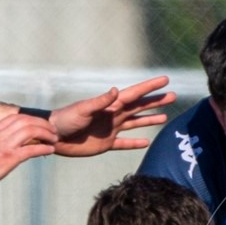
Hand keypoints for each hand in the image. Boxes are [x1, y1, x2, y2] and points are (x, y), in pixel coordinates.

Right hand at [0, 111, 56, 191]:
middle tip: (53, 131)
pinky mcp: (8, 158)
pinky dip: (44, 148)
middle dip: (43, 124)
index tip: (41, 124)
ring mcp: (4, 145)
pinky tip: (50, 150)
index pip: (16, 117)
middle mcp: (0, 134)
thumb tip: (1, 146)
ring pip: (31, 131)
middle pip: (27, 121)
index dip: (32, 119)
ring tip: (55, 139)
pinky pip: (31, 149)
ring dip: (47, 134)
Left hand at [48, 77, 174, 156]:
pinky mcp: (106, 143)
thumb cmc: (66, 119)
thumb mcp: (83, 109)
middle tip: (172, 96)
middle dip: (155, 101)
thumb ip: (101, 101)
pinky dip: (135, 143)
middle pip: (139, 107)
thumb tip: (117, 90)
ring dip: (149, 119)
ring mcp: (111, 129)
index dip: (150, 87)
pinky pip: (124, 143)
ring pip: (135, 124)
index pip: (134, 94)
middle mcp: (113, 115)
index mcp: (110, 105)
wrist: (53, 137)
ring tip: (165, 117)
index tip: (164, 80)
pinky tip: (146, 142)